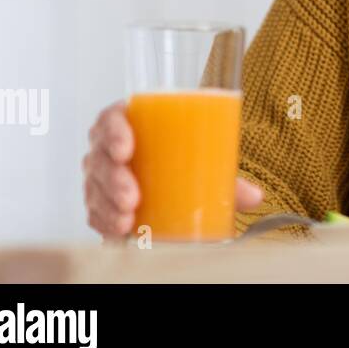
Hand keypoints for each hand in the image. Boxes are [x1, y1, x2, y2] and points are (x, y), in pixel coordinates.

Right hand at [83, 100, 263, 238]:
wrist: (175, 182)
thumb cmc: (184, 162)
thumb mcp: (207, 163)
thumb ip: (228, 180)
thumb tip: (255, 197)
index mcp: (134, 124)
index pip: (112, 117)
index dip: (113, 130)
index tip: (126, 149)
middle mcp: (111, 148)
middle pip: (100, 156)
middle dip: (113, 178)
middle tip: (133, 197)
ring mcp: (103, 176)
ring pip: (94, 186)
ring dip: (107, 204)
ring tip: (127, 218)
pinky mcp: (101, 202)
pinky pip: (94, 211)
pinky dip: (104, 222)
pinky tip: (116, 230)